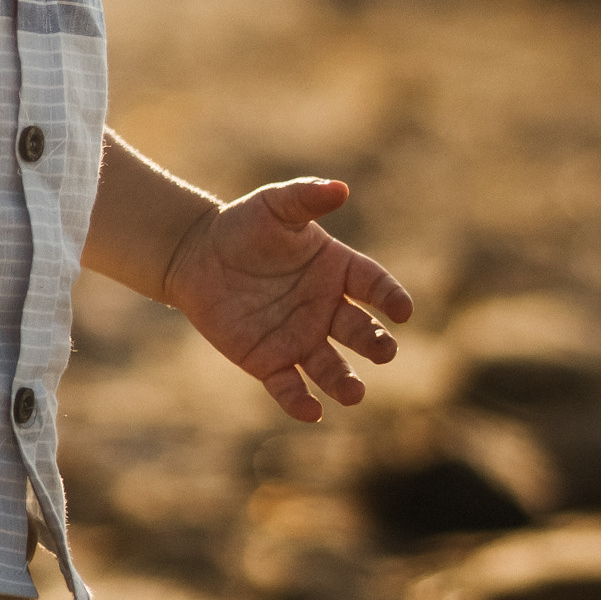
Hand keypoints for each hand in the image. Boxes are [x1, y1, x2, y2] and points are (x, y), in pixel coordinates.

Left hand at [160, 177, 410, 423]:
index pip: (374, 286)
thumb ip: (306, 198)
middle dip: (375, 344)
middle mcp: (327, 309)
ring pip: (331, 367)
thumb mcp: (275, 206)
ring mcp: (300, 338)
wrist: (198, 255)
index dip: (390, 298)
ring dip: (345, 382)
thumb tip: (340, 188)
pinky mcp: (270, 362)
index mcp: (338, 270)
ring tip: (354, 393)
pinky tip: (311, 411)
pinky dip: (300, 401)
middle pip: (360, 332)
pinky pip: (289, 387)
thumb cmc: (244, 225)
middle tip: (384, 351)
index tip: (401, 310)